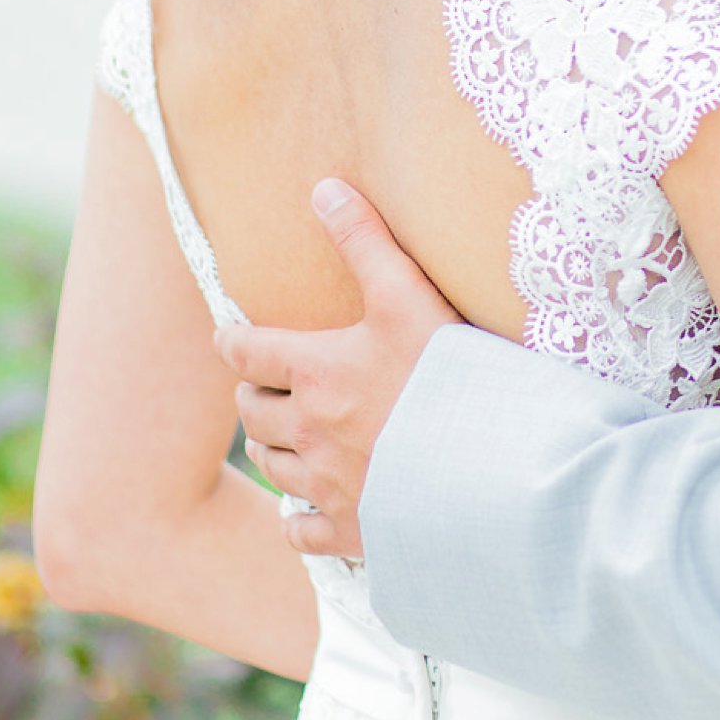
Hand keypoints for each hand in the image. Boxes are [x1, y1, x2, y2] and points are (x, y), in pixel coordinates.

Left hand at [220, 181, 456, 557]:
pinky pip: (300, 530)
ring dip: (272, 446)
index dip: (233, 341)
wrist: (490, 467)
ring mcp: (328, 484)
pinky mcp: (352, 529)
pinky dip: (297, 517)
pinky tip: (309, 507)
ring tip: (285, 435)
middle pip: (253, 411)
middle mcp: (310, 430)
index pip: (246, 352)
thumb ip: (365, 240)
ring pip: (272, 465)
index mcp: (315, 372)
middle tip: (264, 384)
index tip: (230, 336)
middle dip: (253, 394)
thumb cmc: (449, 377)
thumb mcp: (408, 295)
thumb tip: (324, 188)